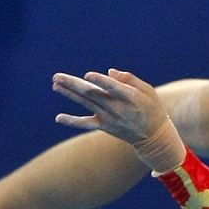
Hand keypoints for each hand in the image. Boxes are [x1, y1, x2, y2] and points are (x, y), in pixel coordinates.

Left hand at [53, 68, 185, 172]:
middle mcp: (118, 108)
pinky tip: (58, 118)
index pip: (113, 88)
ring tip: (55, 84)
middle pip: (92, 94)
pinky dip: (72, 121)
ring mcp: (109, 118)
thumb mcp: (148, 91)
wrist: (154, 136)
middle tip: (57, 76)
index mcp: (131, 98)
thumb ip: (130, 79)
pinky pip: (86, 124)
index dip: (100, 82)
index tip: (87, 75)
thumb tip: (109, 72)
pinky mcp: (104, 126)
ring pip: (86, 104)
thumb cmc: (152, 108)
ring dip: (69, 94)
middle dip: (73, 84)